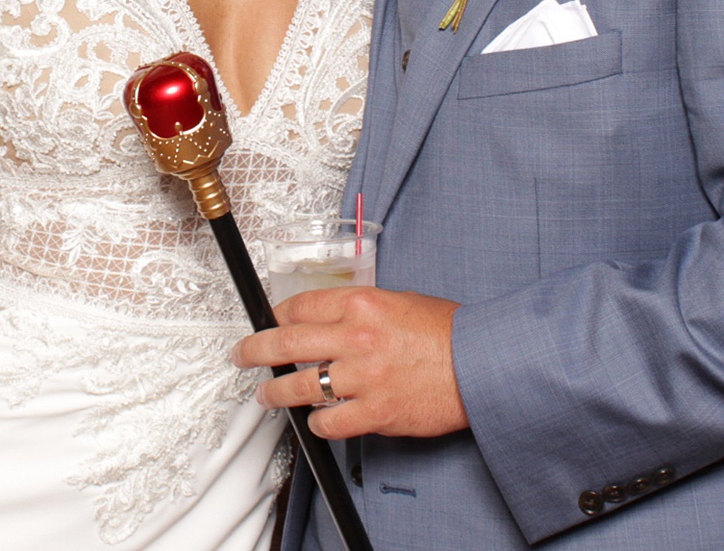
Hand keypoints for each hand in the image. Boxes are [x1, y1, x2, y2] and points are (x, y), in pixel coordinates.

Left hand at [233, 288, 467, 439]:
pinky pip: (329, 422)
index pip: (298, 307)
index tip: (269, 324)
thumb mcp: (400, 301)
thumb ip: (361, 311)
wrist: (481, 365)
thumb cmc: (447, 333)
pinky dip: (319, 422)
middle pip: (285, 343)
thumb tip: (330, 320)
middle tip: (241, 354)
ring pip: (300, 387)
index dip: (276, 317)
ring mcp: (363, 378)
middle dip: (254, 349)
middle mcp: (356, 338)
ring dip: (276, 393)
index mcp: (361, 305)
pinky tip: (318, 419)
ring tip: (267, 395)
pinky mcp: (375, 413)